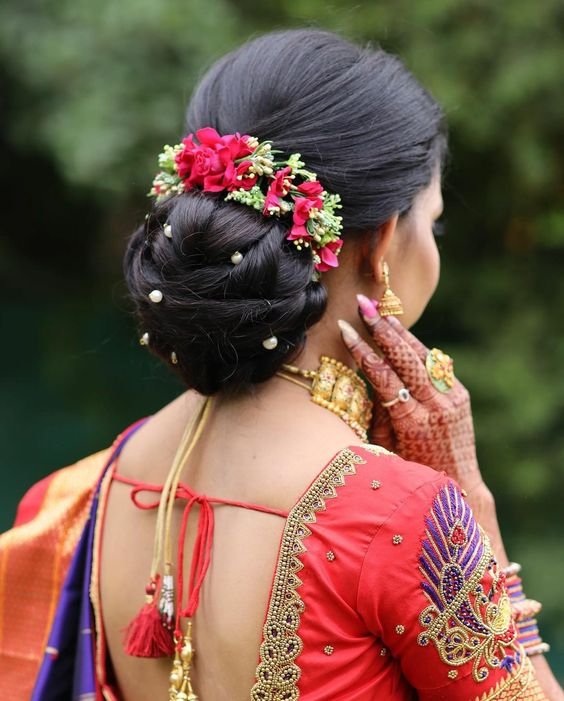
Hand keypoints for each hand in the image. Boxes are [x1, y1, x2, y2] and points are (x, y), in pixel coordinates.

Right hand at [339, 297, 482, 491]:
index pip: (383, 376)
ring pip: (423, 355)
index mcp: (412, 422)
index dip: (363, 351)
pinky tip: (401, 334)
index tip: (345, 330)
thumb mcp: (385, 444)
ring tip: (381, 311)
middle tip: (363, 305)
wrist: (458, 482)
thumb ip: (377, 409)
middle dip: (382, 329)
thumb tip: (369, 375)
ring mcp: (452, 398)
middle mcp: (436, 406)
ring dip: (400, 332)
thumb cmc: (410, 469)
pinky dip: (416, 348)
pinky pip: (435, 364)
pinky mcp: (460, 394)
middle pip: (405, 358)